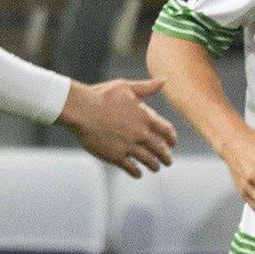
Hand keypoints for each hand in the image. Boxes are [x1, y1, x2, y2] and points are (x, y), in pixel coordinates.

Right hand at [57, 78, 178, 176]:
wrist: (81, 110)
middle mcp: (140, 133)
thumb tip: (164, 80)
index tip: (173, 143)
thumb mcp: (126, 87)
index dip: (171, 138)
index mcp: (144, 117)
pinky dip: (136, 172)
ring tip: (156, 168)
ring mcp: (128, 146)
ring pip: (148, 160)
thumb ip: (146, 87)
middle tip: (168, 161)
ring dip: (154, 166)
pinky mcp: (115, 156)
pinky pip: (130, 168)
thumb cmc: (102, 95)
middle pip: (160, 149)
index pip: (166, 130)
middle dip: (166, 157)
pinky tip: (137, 173)